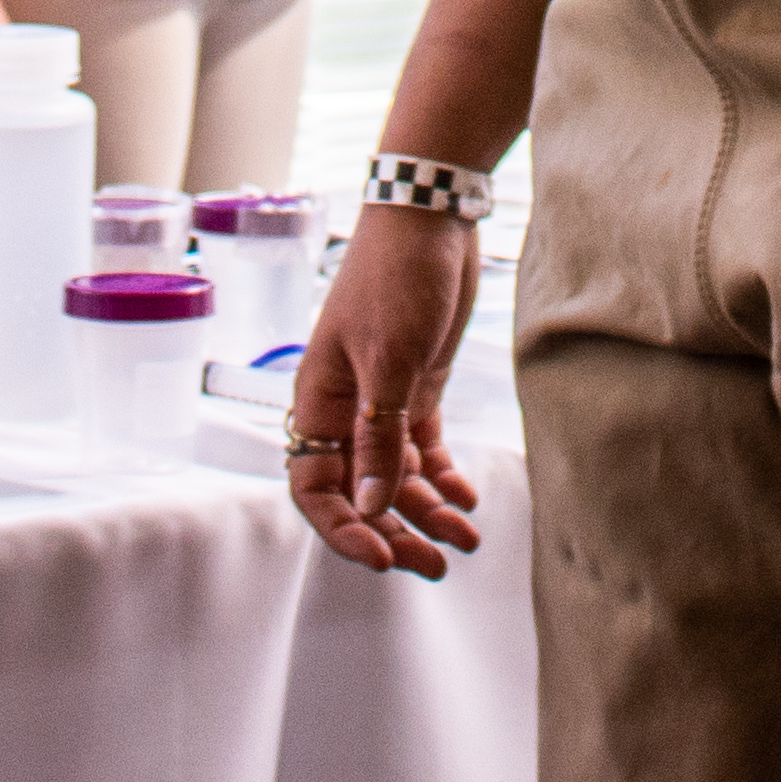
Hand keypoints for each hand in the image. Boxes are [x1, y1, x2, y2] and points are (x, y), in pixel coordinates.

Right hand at [279, 208, 486, 578]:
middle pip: (360, 491)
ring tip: (466, 539)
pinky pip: (422, 449)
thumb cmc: (397, 277)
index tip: (381, 558)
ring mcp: (382, 398)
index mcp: (319, 401)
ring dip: (426, 512)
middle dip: (394, 532)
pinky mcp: (418, 385)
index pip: (314, 486)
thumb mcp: (389, 359)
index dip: (342, 528)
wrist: (432, 216)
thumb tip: (370, 507)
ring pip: (396, 476)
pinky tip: (466, 499)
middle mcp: (345, 408)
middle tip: (435, 566)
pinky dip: (442, 478)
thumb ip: (379, 435)